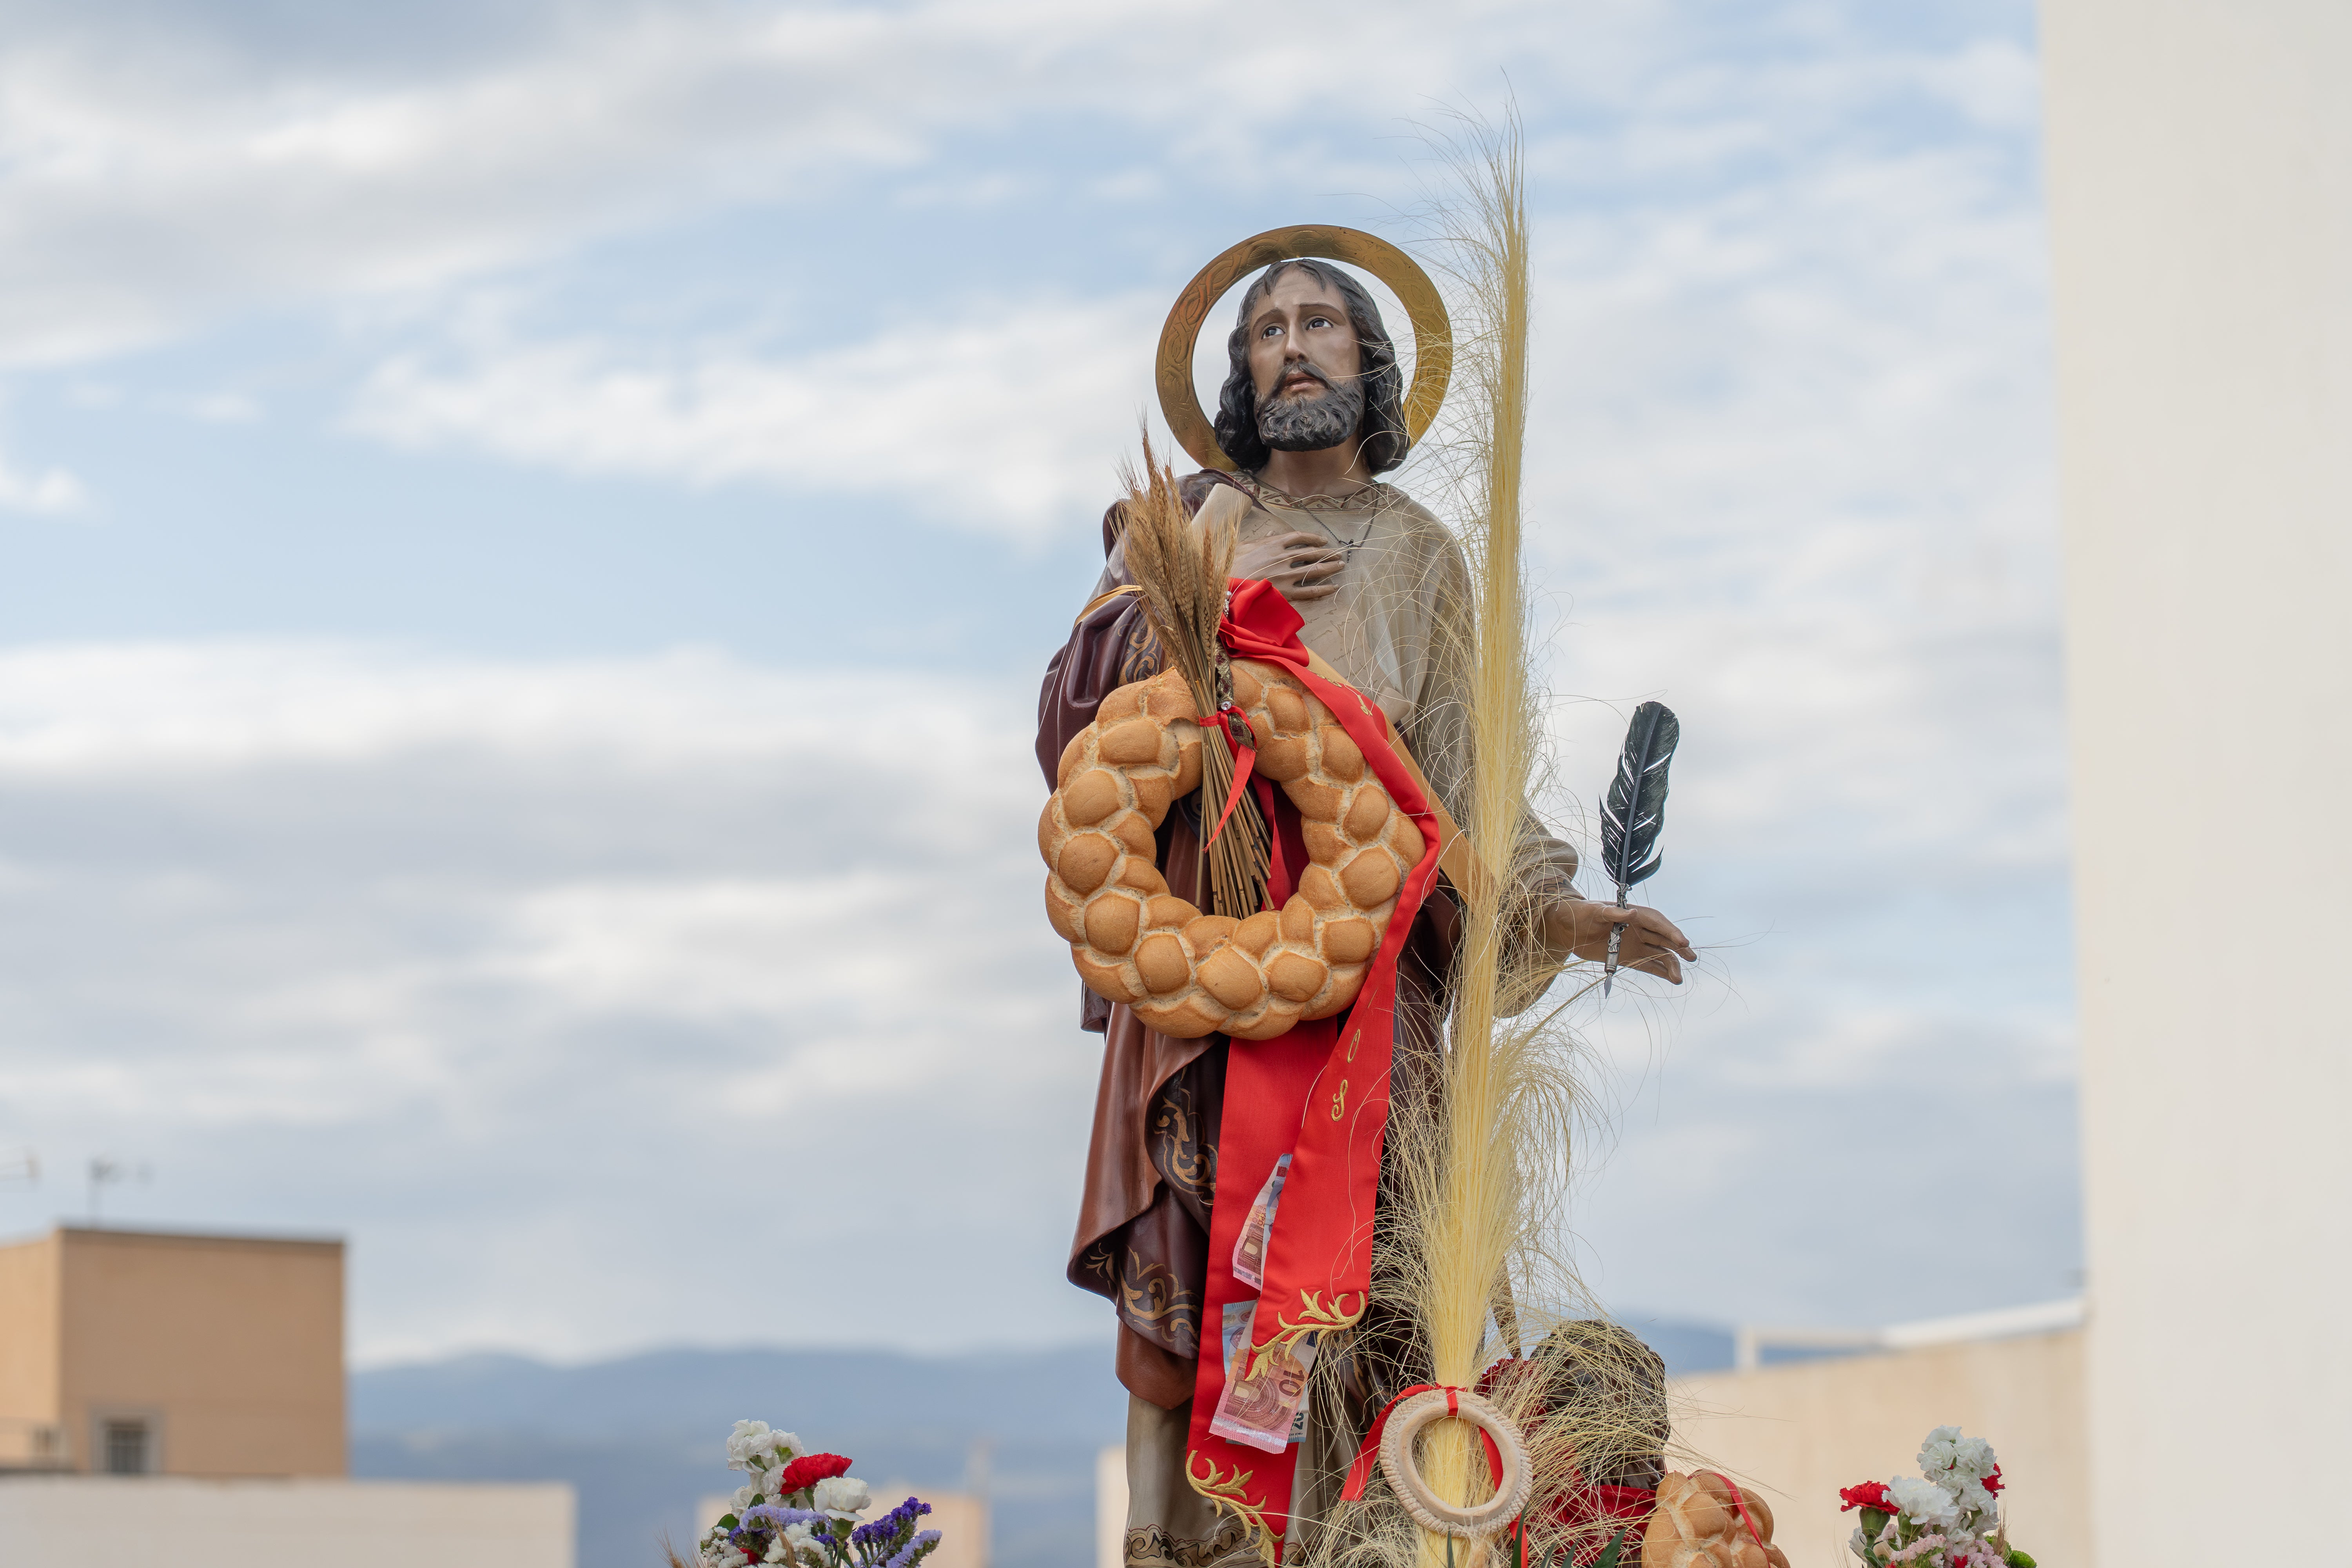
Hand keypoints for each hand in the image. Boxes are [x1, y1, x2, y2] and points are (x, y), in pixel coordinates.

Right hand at [1233, 531, 1344, 603]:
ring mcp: (1285, 575)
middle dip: (1326, 553)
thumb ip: (1259, 541)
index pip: (1299, 537)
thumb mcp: (1243, 547)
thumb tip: (1267, 536)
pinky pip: (1309, 591)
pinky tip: (1333, 588)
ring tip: (1340, 566)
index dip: (1313, 538)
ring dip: (1329, 567)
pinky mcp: (1284, 593)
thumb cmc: (1230, 565)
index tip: (1322, 541)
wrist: (1223, 584)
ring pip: (1313, 570)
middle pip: (1311, 553)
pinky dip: (1323, 589)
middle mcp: (1282, 557)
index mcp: (1272, 544)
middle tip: (1338, 554)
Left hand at [1541, 899, 1695, 984]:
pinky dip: (1660, 972)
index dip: (1671, 932)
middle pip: (1664, 939)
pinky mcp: (1627, 958)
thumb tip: (1633, 914)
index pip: (1658, 923)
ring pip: (1659, 954)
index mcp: (1634, 915)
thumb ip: (1613, 914)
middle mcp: (1639, 929)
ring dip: (1670, 965)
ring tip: (1678, 979)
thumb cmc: (1581, 913)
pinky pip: (1648, 966)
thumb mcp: (1595, 911)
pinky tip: (1672, 979)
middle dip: (1678, 948)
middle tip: (1691, 958)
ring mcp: (1634, 944)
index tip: (1682, 942)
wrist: (1567, 928)